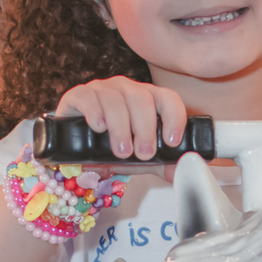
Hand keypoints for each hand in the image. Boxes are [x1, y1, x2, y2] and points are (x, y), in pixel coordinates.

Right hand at [56, 76, 187, 162]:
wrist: (78, 145)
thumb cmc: (112, 147)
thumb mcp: (140, 158)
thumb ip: (162, 163)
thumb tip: (183, 172)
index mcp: (148, 99)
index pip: (168, 98)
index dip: (174, 118)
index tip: (172, 142)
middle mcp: (127, 89)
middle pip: (142, 99)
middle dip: (145, 129)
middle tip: (143, 153)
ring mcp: (103, 89)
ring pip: (116, 99)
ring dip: (121, 127)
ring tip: (121, 151)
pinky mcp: (80, 95)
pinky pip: (90, 98)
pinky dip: (95, 113)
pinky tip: (99, 128)